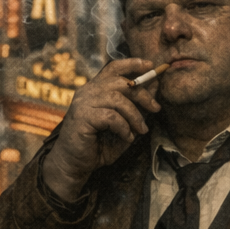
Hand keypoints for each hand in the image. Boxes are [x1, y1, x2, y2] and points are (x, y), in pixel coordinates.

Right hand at [42, 58, 161, 200]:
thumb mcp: (122, 125)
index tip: (150, 66)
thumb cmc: (97, 146)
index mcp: (95, 89)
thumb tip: (154, 89)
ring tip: (141, 130)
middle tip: (155, 108)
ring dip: (134, 115)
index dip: (132, 64)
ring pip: (118, 99)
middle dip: (142, 94)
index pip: (113, 68)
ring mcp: (83, 103)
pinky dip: (124, 127)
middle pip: (121, 82)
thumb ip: (135, 108)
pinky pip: (111, 116)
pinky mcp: (82, 116)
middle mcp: (87, 91)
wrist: (74, 164)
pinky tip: (127, 137)